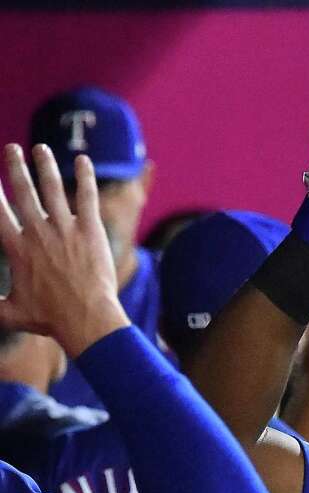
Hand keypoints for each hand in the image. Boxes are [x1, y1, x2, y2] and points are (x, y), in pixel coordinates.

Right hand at [0, 144, 127, 357]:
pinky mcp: (90, 231)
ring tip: (40, 148)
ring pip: (53, 188)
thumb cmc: (49, 319)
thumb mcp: (9, 313)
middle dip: (15, 167)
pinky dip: (86, 177)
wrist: (86, 318)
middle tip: (12, 148)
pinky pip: (87, 197)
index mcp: (16, 247)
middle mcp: (37, 232)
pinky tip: (84, 161)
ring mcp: (65, 229)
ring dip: (45, 165)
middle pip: (22, 191)